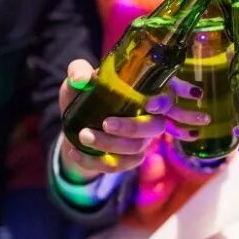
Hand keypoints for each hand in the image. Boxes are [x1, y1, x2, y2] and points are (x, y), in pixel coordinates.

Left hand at [58, 59, 209, 180]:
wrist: (72, 126)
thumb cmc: (82, 97)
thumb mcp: (78, 81)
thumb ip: (78, 72)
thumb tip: (82, 80)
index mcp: (143, 96)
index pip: (167, 98)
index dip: (163, 102)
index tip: (148, 104)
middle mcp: (148, 119)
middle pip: (155, 128)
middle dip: (132, 127)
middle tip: (105, 123)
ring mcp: (139, 142)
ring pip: (135, 149)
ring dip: (108, 144)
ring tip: (82, 135)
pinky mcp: (126, 161)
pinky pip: (116, 166)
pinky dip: (94, 161)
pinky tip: (75, 151)